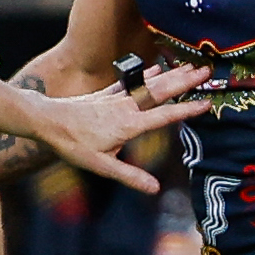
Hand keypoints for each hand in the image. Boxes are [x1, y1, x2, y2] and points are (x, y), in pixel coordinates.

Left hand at [24, 65, 212, 194]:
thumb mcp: (101, 166)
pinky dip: (146, 73)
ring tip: (190, 66)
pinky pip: (132, 81)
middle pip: (161, 91)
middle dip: (185, 81)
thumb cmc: (72, 144)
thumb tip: (154, 188)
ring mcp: (117, 98)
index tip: (207, 102)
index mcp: (129, 124)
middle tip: (206, 70)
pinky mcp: (106, 94)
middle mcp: (126, 107)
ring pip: (149, 83)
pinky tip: (156, 67)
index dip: (186, 110)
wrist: (47, 120)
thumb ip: (129, 176)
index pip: (164, 116)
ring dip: (171, 74)